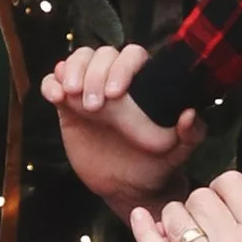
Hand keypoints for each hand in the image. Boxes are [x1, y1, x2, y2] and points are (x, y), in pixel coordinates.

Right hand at [43, 40, 198, 217]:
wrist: (126, 186)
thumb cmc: (156, 164)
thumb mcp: (178, 152)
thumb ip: (190, 134)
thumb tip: (189, 113)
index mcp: (144, 84)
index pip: (133, 56)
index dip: (123, 67)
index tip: (117, 94)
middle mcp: (117, 80)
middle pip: (102, 55)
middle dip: (94, 74)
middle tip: (95, 106)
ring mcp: (90, 90)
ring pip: (77, 61)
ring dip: (72, 71)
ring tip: (70, 95)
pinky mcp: (68, 106)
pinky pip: (54, 83)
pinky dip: (51, 83)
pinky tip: (55, 98)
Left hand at [129, 171, 241, 241]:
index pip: (229, 183)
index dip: (225, 187)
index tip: (226, 200)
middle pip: (198, 198)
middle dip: (201, 204)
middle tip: (207, 221)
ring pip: (175, 220)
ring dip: (177, 219)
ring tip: (185, 229)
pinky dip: (145, 233)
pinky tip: (140, 217)